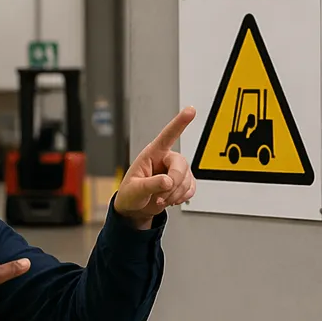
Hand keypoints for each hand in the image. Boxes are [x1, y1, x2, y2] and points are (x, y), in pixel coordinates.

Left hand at [114, 106, 196, 226]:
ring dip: (174, 194)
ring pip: (187, 179)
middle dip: (174, 183)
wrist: (135, 209)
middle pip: (181, 164)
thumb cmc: (130, 194)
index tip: (190, 110)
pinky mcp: (182, 183)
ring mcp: (176, 171)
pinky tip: (170, 199)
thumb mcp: (135, 189)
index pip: (168, 135)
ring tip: (160, 199)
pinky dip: (181, 197)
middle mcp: (166, 159)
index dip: (180, 122)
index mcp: (152, 154)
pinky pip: (191, 188)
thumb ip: (150, 184)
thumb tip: (168, 181)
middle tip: (161, 197)